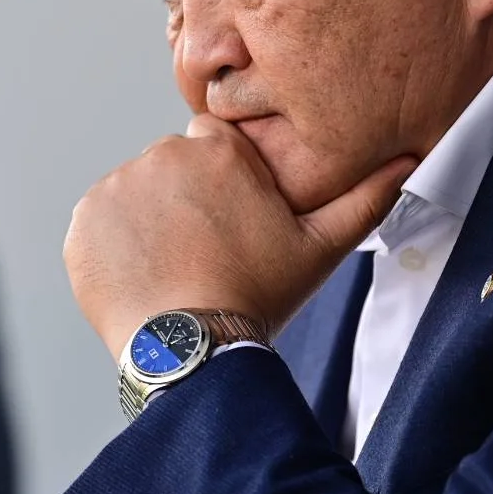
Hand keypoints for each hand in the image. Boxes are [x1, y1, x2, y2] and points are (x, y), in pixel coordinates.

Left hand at [66, 114, 415, 360]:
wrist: (191, 349)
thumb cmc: (258, 296)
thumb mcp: (320, 248)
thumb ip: (364, 198)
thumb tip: (409, 160)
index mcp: (215, 151)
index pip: (213, 144)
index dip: (222, 182)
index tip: (228, 220)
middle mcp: (160, 156)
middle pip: (171, 168)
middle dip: (184, 201)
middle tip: (204, 252)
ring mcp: (115, 188)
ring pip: (135, 195)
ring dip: (149, 223)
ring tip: (176, 270)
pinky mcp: (83, 223)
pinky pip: (100, 225)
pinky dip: (115, 247)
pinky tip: (144, 278)